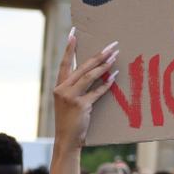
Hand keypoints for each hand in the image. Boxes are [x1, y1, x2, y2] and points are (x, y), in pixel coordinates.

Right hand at [52, 31, 118, 150]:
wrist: (66, 140)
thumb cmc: (69, 121)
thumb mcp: (67, 102)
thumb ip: (76, 88)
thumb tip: (95, 74)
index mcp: (58, 86)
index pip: (64, 63)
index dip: (69, 48)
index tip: (74, 32)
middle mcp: (62, 89)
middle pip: (82, 67)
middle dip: (98, 55)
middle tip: (111, 45)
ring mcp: (71, 97)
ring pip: (90, 76)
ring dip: (104, 66)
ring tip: (115, 57)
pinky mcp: (81, 106)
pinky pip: (96, 92)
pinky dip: (106, 85)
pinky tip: (114, 76)